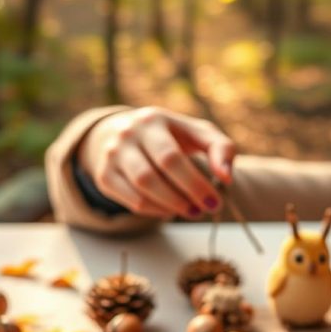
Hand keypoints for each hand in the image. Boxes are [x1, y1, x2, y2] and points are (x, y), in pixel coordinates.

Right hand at [78, 107, 235, 218]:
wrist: (127, 132)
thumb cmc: (173, 136)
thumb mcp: (198, 133)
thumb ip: (220, 149)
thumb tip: (226, 178)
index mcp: (152, 120)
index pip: (172, 158)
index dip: (194, 184)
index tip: (215, 202)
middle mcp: (127, 135)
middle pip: (152, 176)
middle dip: (182, 198)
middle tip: (202, 210)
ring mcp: (112, 156)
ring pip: (140, 191)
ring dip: (169, 207)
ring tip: (189, 211)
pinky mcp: (105, 176)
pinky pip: (131, 202)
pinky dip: (155, 211)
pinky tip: (170, 210)